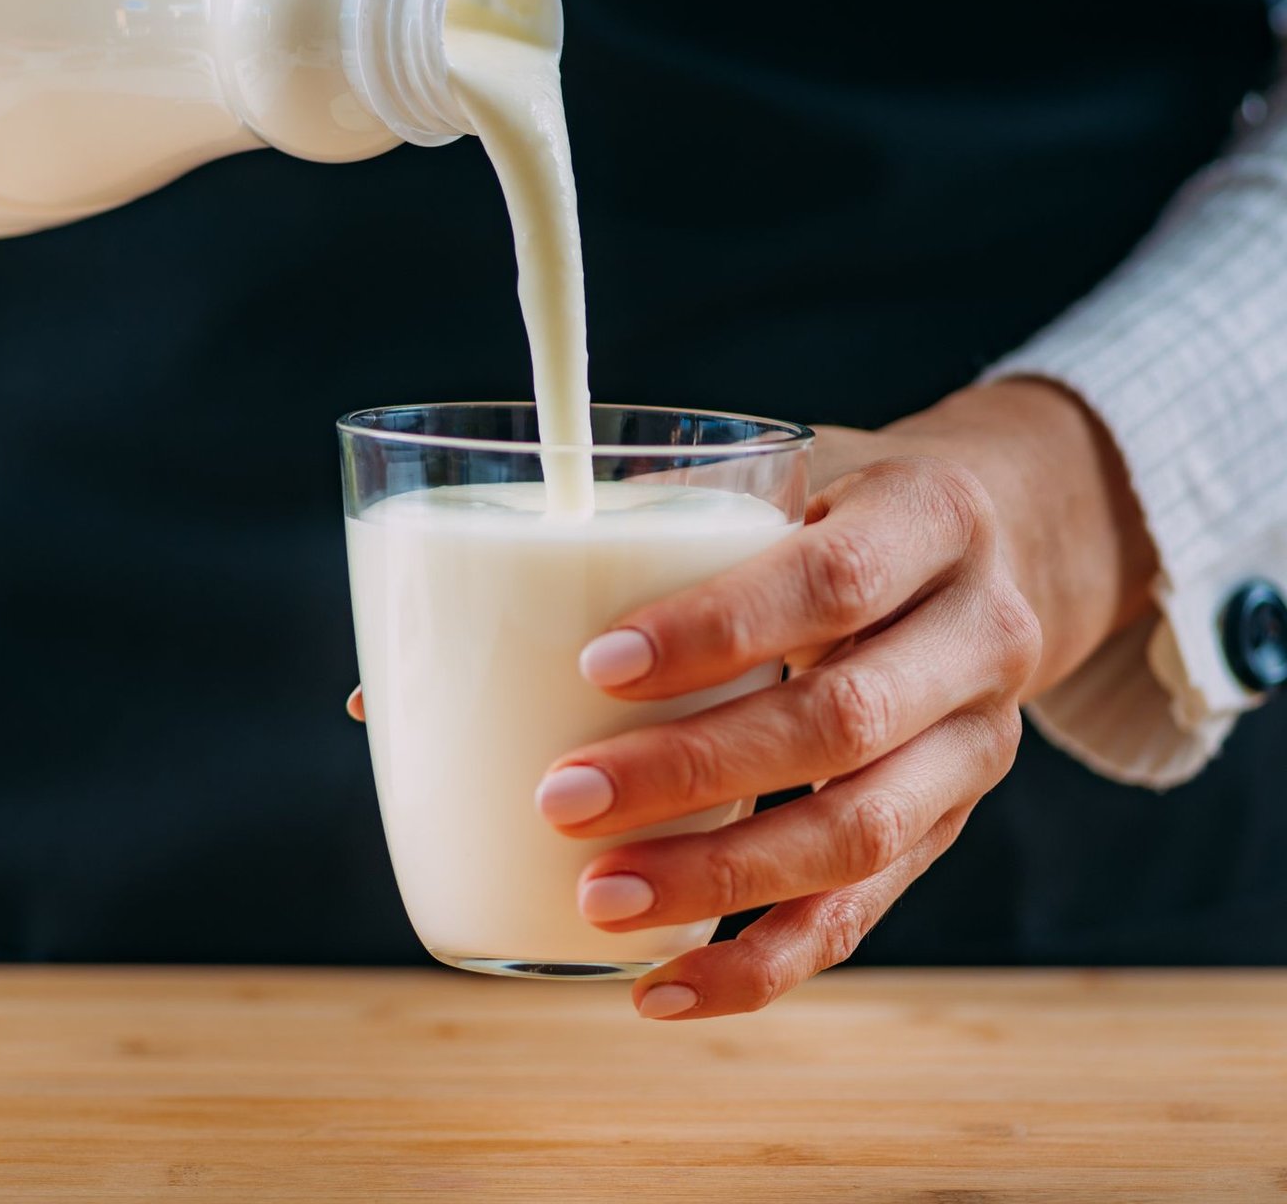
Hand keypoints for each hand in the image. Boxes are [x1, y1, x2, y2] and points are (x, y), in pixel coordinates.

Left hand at [534, 379, 1155, 1020]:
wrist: (993, 552)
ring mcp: (976, 744)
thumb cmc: (839, 508)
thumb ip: (671, 521)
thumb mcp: (788, 479)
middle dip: (693, 769)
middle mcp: (981, 635)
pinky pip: (863, 912)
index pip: (833, 578)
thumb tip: (470, 606)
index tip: (596, 665)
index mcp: (933, 517)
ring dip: (719, 876)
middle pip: (844, 720)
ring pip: (860, 833)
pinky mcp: (948, 826)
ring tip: (597, 895)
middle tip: (562, 798)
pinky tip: (662, 985)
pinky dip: (762, 962)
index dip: (718, 628)